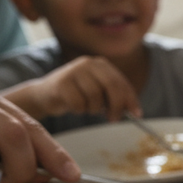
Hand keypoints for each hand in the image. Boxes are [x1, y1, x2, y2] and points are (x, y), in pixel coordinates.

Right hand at [3, 55, 141, 121]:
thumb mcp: (99, 91)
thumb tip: (136, 112)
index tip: (137, 114)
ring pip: (95, 97)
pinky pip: (79, 104)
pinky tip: (73, 106)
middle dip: (117, 106)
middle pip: (112, 87)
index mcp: (100, 64)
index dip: (131, 99)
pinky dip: (79, 110)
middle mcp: (88, 63)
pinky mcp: (61, 83)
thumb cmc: (76, 94)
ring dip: (93, 109)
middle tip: (113, 119)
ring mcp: (73, 71)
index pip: (121, 82)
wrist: (44, 94)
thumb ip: (115, 97)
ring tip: (86, 107)